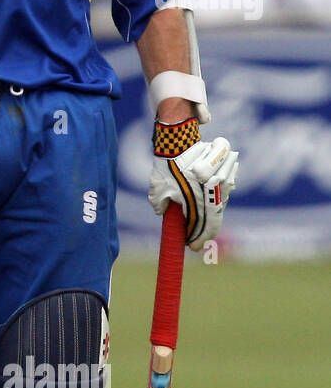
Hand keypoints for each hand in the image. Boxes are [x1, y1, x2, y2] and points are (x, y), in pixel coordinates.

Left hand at [148, 119, 238, 250]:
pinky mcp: (230, 170)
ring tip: (200, 220)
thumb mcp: (158, 188)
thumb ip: (161, 204)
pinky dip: (217, 197)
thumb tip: (163, 213)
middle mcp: (216, 190)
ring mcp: (225, 179)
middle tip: (197, 242)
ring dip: (211, 213)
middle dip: (205, 232)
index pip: (207, 226)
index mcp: (199, 197)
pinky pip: (227, 188)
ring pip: (222, 203)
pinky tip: (206, 200)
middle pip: (216, 218)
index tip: (194, 247)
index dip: (201, 239)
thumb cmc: (166, 165)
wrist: (178, 139)